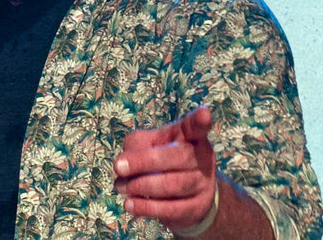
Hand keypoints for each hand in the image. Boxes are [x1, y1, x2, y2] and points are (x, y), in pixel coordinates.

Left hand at [115, 106, 216, 232]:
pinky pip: (171, 209)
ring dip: (141, 186)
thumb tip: (125, 163)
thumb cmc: (162, 160)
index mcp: (190, 137)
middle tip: (118, 167)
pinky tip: (130, 205)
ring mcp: (203, 184)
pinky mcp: (196, 208)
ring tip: (120, 187)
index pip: (196, 127)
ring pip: (173, 185)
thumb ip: (136, 145)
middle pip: (178, 157)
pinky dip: (146, 207)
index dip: (200, 121)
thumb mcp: (147, 144)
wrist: (186, 196)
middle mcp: (202, 158)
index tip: (204, 114)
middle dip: (144, 162)